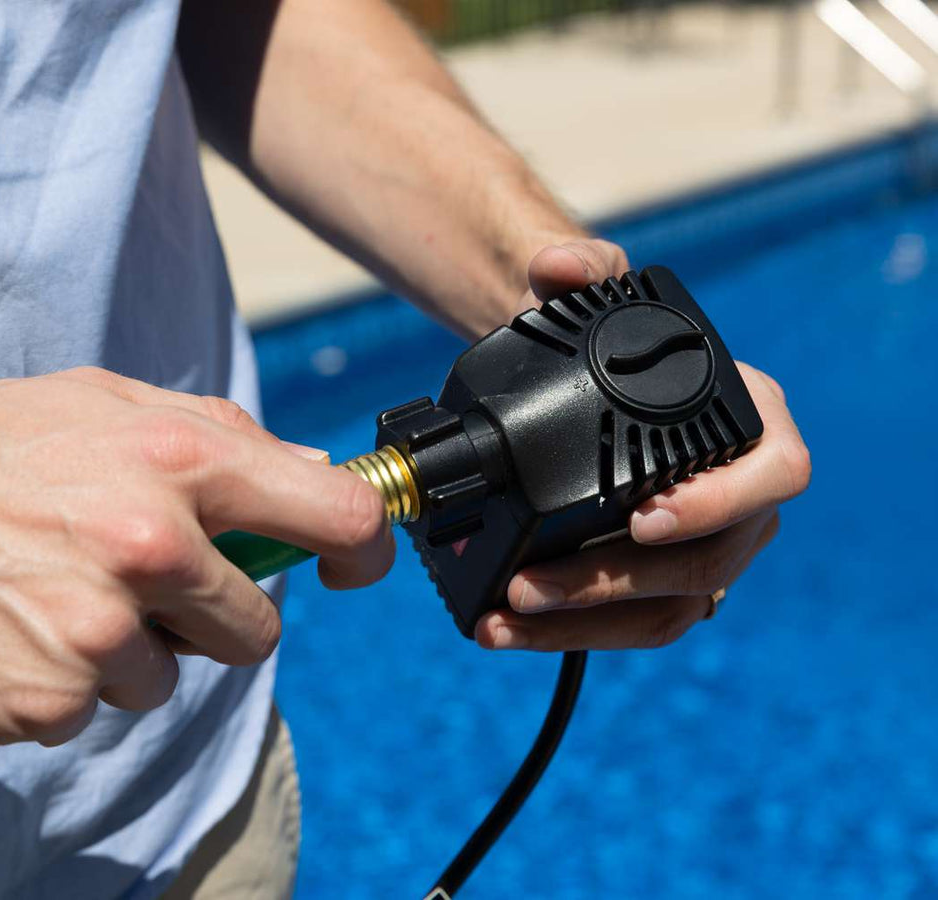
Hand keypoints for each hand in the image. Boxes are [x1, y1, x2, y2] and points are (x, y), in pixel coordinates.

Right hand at [0, 367, 391, 745]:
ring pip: (170, 680)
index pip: (333, 513)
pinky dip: (63, 683)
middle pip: (256, 630)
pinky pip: (94, 710)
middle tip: (135, 580)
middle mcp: (147, 546)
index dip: (361, 547)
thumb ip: (215, 435)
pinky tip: (11, 630)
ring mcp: (96, 633)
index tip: (347, 566)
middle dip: (210, 617)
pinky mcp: (45, 700)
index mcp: (176, 460)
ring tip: (49, 594)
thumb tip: (314, 474)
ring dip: (127, 653)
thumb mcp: (102, 404)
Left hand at [474, 246, 810, 650]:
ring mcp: (705, 547)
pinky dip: (569, 633)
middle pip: (710, 562)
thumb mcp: (595, 291)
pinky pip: (630, 623)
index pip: (777, 473)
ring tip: (506, 618)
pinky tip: (505, 629)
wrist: (565, 385)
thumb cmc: (601, 340)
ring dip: (583, 623)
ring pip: (667, 609)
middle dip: (615, 580)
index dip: (721, 502)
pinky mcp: (658, 584)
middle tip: (534, 582)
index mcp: (753, 423)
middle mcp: (743, 496)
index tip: (645, 518)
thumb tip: (554, 265)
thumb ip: (580, 268)